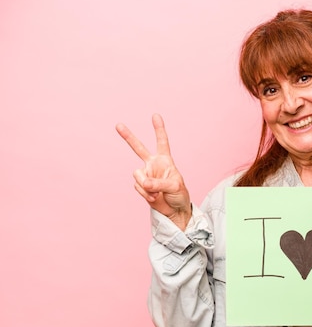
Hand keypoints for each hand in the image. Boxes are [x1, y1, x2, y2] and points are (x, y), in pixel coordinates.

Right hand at [116, 114, 191, 229]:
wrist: (174, 210)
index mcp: (165, 161)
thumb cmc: (179, 195)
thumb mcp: (174, 186)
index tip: (155, 115)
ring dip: (147, 186)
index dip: (159, 129)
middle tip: (118, 125)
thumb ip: (158, 183)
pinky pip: (138, 187)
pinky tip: (154, 197)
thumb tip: (143, 182)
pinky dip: (146, 194)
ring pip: (137, 174)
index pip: (162, 142)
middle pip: (139, 148)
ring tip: (157, 193)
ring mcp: (146, 175)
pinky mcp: (141, 186)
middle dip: (128, 137)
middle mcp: (154, 165)